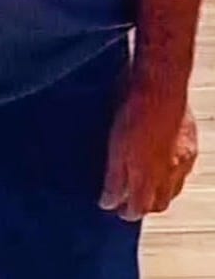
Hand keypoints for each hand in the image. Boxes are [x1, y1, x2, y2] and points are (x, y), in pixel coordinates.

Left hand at [99, 95, 197, 220]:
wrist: (161, 86)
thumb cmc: (134, 112)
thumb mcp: (115, 147)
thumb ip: (114, 178)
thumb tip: (108, 201)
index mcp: (147, 176)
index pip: (139, 208)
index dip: (126, 212)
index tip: (115, 208)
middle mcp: (169, 173)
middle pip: (160, 203)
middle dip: (146, 207)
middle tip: (131, 201)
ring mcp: (183, 159)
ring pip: (174, 188)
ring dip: (161, 191)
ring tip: (147, 184)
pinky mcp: (191, 144)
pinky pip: (184, 169)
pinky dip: (173, 173)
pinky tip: (164, 163)